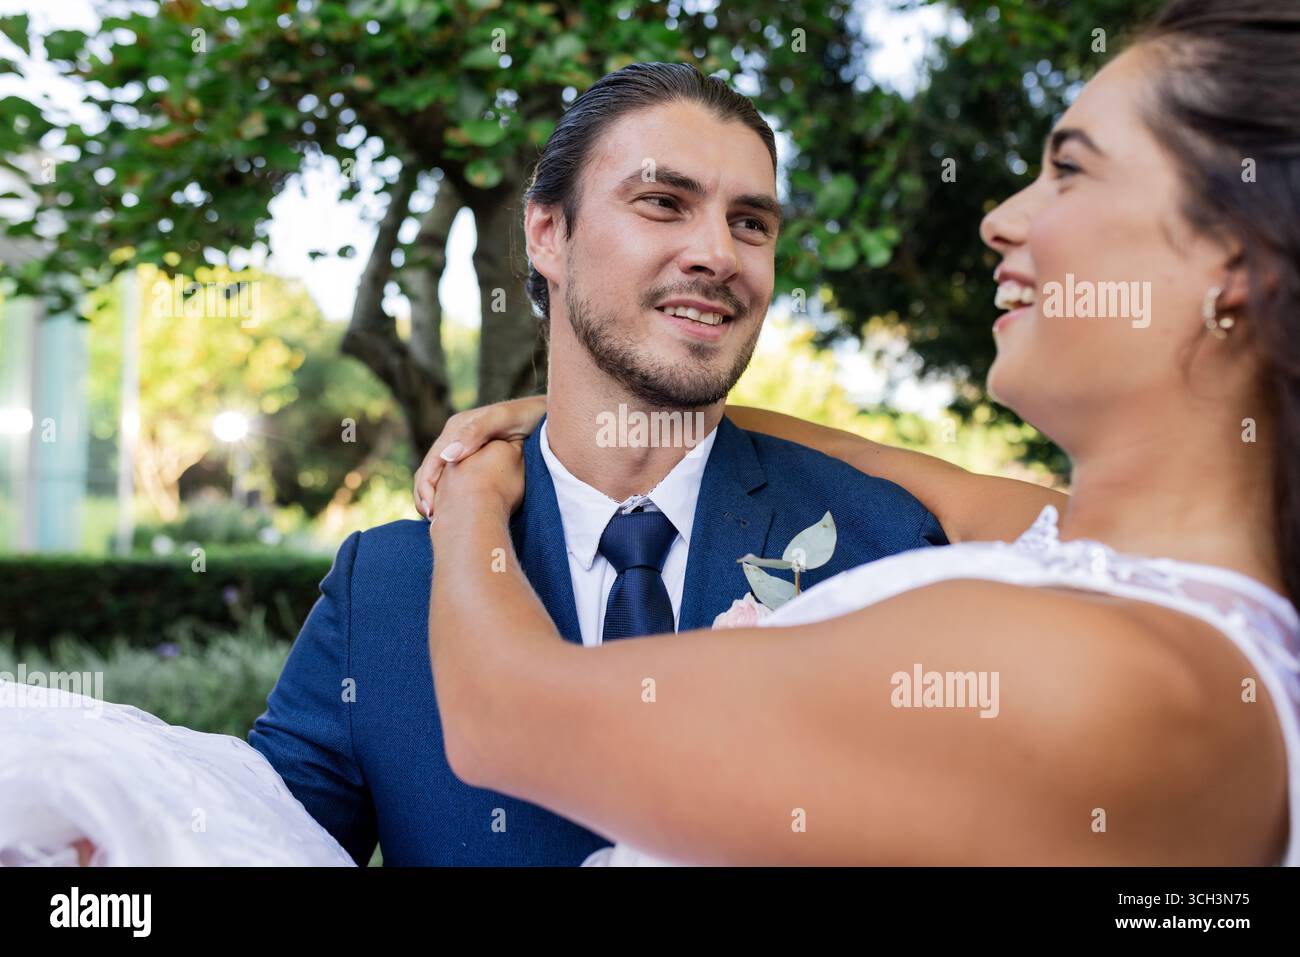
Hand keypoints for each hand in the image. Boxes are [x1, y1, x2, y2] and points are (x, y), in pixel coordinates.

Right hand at [413, 395, 546, 518]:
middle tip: (433, 520)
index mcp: (457, 427)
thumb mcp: (502, 420)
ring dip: (436, 498)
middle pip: (431, 469)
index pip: (434, 459)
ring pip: (440, 476)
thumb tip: (448, 457)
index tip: (431, 509)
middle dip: (427, 495)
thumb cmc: (527, 416)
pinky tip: (453, 512)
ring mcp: (464, 448)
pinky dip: (449, 495)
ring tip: (439, 521)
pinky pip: (454, 478)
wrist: (545, 415)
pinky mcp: (474, 458)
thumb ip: (475, 434)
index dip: (428, 485)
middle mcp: (456, 437)